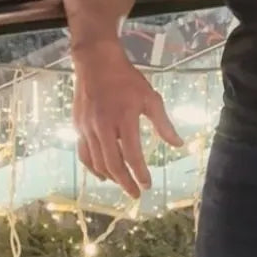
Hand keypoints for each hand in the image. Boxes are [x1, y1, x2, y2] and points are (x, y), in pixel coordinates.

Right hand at [71, 41, 182, 198]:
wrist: (96, 62)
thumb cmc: (127, 80)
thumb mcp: (150, 98)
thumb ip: (163, 124)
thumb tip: (178, 144)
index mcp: (123, 118)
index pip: (132, 154)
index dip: (140, 173)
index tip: (148, 185)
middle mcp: (103, 126)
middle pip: (113, 163)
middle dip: (125, 182)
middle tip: (136, 194)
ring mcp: (87, 127)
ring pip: (97, 161)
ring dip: (111, 177)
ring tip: (123, 185)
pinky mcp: (78, 126)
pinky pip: (84, 153)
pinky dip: (93, 167)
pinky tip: (102, 174)